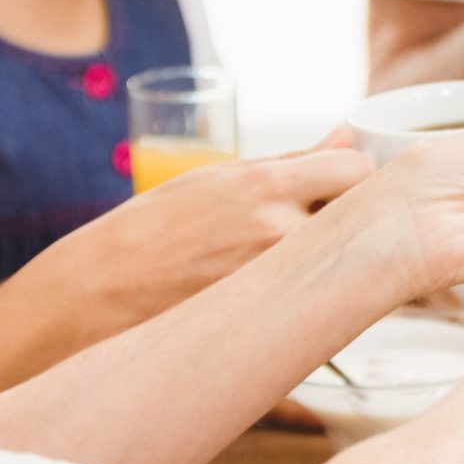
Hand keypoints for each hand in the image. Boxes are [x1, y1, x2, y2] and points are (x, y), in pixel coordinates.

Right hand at [87, 143, 375, 313]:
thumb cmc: (154, 228)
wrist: (102, 292)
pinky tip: (284, 295)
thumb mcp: (217, 177)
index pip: (360, 171)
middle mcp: (281, 233)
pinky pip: (320, 304)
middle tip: (324, 224)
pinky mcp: (275, 324)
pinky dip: (313, 298)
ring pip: (343, 266)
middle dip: (352, 218)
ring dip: (333, 260)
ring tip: (294, 261)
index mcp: (267, 186)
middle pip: (362, 219)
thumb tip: (347, 139)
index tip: (344, 183)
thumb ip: (291, 162)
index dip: (356, 176)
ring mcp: (280, 283)